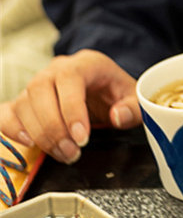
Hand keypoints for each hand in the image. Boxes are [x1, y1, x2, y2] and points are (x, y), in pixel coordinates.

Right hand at [0, 50, 139, 163]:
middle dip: (54, 127)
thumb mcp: (134, 97)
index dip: (72, 109)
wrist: (104, 89)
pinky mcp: (25, 101)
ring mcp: (37, 84)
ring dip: (40, 134)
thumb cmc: (116, 92)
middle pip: (40, 89)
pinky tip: (29, 143)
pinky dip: (13, 128)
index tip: (82, 138)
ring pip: (24, 102)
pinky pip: (8, 111)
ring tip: (63, 154)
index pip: (70, 78)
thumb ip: (133, 107)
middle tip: (72, 152)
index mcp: (85, 63)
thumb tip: (117, 116)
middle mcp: (56, 69)